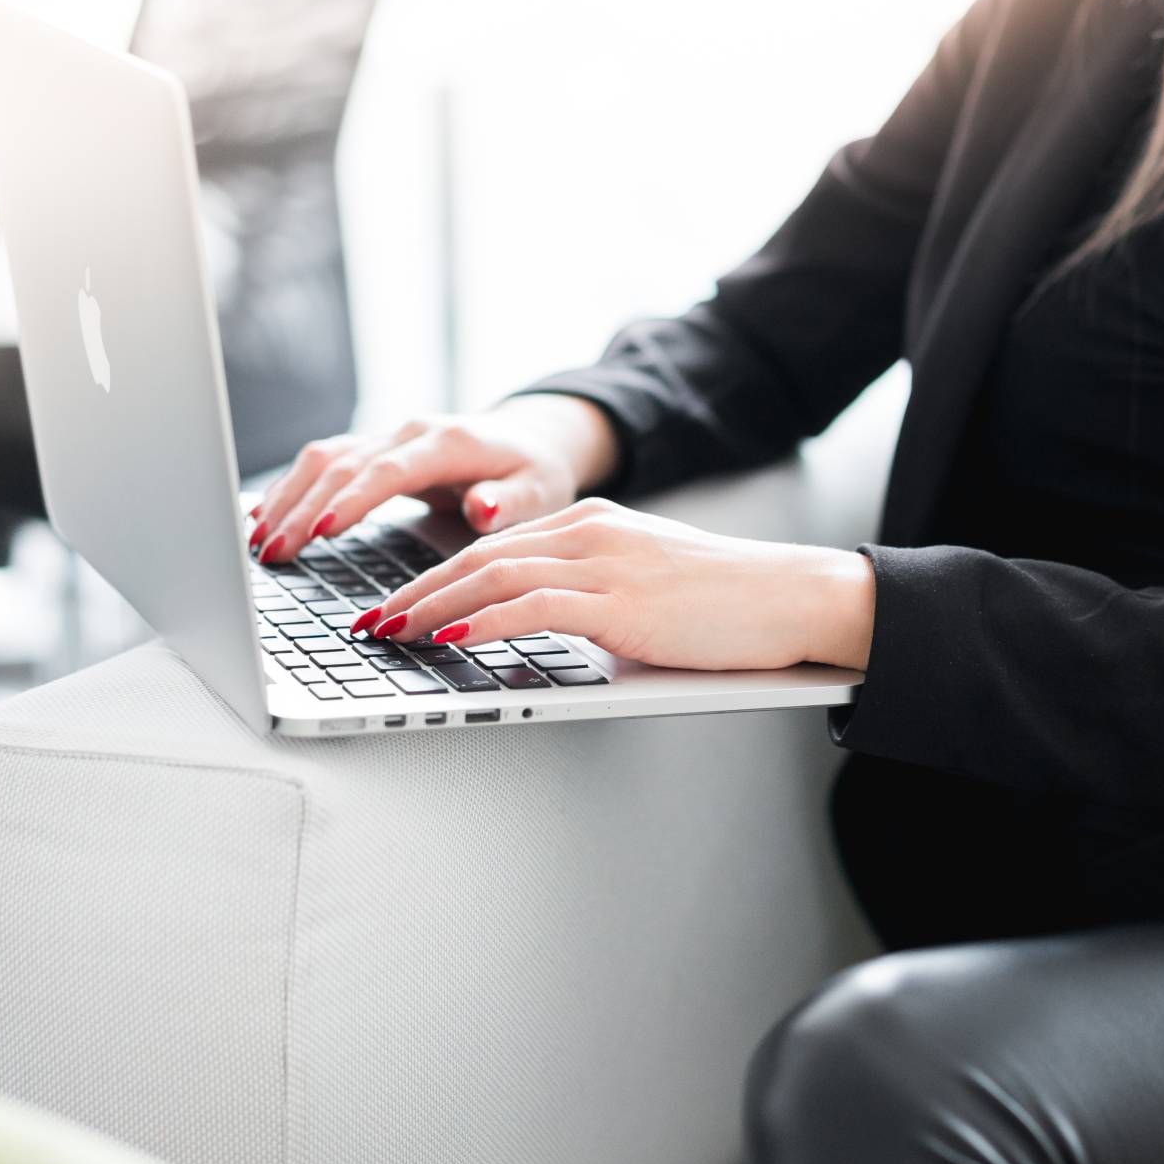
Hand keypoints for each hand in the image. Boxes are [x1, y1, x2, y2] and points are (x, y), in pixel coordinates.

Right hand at [250, 395, 618, 562]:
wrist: (529, 440)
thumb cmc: (534, 472)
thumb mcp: (538, 490)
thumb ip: (510, 502)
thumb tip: (482, 509)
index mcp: (448, 443)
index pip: (389, 468)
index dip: (355, 498)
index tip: (323, 529)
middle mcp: (409, 433)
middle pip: (344, 465)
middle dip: (304, 508)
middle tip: (273, 552)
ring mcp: (387, 439)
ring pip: (324, 459)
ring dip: (288, 498)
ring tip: (259, 542)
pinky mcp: (374, 451)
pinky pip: (324, 464)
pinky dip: (292, 488)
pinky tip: (264, 517)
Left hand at [354, 498, 876, 671]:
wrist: (793, 598)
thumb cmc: (729, 608)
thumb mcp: (646, 592)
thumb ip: (591, 602)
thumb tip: (537, 638)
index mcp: (594, 525)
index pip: (495, 547)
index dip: (436, 577)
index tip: (397, 605)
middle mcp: (592, 532)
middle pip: (479, 555)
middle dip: (416, 591)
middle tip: (370, 623)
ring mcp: (605, 562)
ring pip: (492, 575)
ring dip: (432, 607)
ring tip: (391, 633)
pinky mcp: (620, 600)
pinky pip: (530, 607)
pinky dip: (479, 621)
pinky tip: (449, 638)